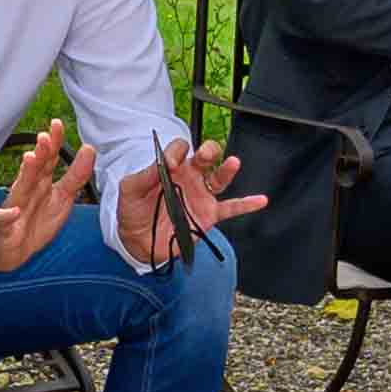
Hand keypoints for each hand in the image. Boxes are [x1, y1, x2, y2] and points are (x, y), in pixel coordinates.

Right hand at [0, 128, 91, 280]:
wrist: (10, 248)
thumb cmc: (37, 220)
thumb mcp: (62, 198)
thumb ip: (76, 176)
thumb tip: (89, 149)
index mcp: (43, 184)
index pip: (50, 160)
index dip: (55, 144)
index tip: (57, 123)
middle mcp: (28, 191)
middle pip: (36, 170)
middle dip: (41, 154)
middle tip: (45, 137)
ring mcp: (15, 208)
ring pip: (20, 189)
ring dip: (26, 174)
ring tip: (30, 159)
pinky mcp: (4, 228)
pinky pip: (3, 222)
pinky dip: (6, 217)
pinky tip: (12, 212)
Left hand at [110, 138, 268, 268]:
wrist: (138, 242)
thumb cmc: (133, 212)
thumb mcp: (130, 190)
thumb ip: (143, 175)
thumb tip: (162, 163)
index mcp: (171, 168)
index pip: (179, 149)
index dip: (177, 152)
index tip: (170, 165)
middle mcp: (189, 178)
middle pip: (205, 157)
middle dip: (208, 151)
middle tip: (205, 155)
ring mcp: (201, 196)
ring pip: (219, 178)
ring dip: (227, 169)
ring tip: (233, 163)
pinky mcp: (209, 215)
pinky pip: (231, 208)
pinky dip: (246, 204)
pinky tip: (260, 200)